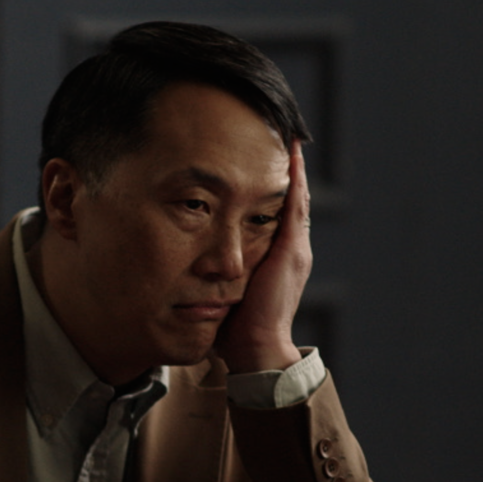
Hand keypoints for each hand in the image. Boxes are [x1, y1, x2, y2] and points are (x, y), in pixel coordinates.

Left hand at [216, 141, 312, 374]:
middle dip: (285, 167)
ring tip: (287, 131)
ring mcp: (295, 247)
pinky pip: (295, 203)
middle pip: (291, 198)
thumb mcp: (224, 292)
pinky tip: (291, 152)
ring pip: (296, 195)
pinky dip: (294, 177)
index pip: (276, 213)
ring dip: (292, 164)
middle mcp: (291, 249)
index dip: (272, 186)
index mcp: (277, 258)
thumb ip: (213, 274)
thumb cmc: (235, 330)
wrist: (257, 350)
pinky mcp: (291, 248)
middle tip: (279, 133)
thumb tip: (186, 266)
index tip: (261, 160)